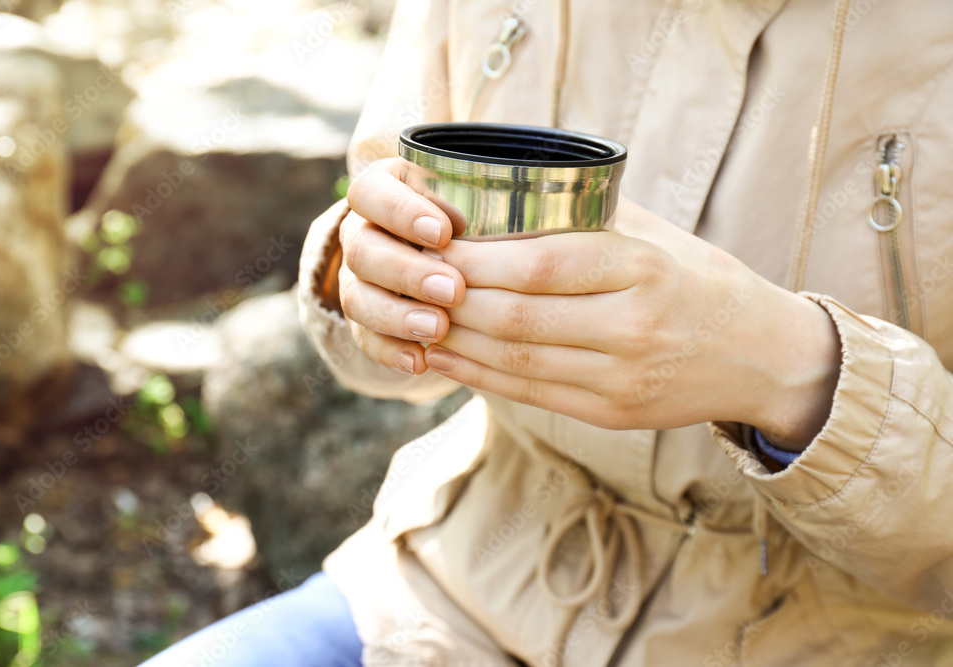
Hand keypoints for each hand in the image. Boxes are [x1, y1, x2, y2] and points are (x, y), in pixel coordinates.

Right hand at [338, 158, 466, 375]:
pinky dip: (392, 351)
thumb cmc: (469, 212)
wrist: (444, 248)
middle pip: (362, 251)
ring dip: (397, 316)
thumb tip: (518, 227)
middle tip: (453, 290)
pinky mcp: (364, 318)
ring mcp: (358, 277)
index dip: (399, 212)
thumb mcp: (474, 194)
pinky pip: (366, 338)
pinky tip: (419, 361)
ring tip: (437, 329)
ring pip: (357, 297)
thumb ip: (482, 200)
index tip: (443, 233)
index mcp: (383, 191)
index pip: (370, 193)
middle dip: (407, 273)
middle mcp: (362, 232)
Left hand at [421, 198, 841, 449]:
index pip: (542, 264)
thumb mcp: (659, 234)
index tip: (435, 245)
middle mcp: (634, 326)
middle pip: (518, 316)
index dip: (477, 259)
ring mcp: (623, 377)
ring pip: (516, 361)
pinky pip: (530, 395)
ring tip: (416, 319)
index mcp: (645, 268)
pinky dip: (479, 376)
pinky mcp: (613, 414)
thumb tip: (510, 188)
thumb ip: (592, 213)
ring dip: (456, 341)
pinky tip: (446, 358)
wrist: (765, 357)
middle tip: (411, 281)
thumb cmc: (703, 281)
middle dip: (453, 300)